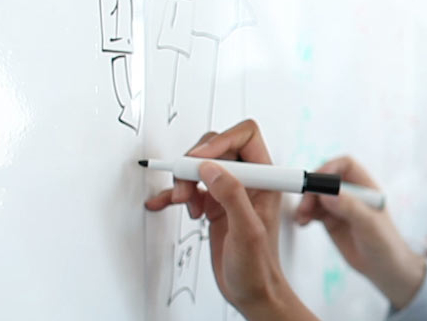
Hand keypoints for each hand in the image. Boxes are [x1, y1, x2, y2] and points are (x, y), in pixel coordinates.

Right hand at [143, 120, 314, 319]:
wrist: (251, 291)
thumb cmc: (258, 267)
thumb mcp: (247, 231)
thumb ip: (232, 195)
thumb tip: (211, 167)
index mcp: (266, 179)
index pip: (246, 136)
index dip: (219, 141)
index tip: (197, 159)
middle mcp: (249, 181)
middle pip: (217, 148)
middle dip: (195, 164)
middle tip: (186, 189)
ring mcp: (230, 192)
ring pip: (201, 167)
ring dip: (184, 181)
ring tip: (184, 204)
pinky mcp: (215, 206)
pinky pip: (190, 188)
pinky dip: (173, 194)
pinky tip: (160, 203)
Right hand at [294, 156, 425, 309]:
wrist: (384, 269)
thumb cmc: (385, 245)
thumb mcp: (369, 225)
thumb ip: (350, 207)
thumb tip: (327, 193)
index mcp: (366, 187)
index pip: (345, 165)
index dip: (329, 168)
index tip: (316, 181)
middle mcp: (352, 194)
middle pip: (325, 179)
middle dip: (312, 189)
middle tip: (305, 206)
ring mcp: (340, 207)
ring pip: (316, 196)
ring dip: (306, 203)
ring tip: (301, 219)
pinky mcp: (331, 220)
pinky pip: (313, 211)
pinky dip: (305, 214)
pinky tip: (302, 223)